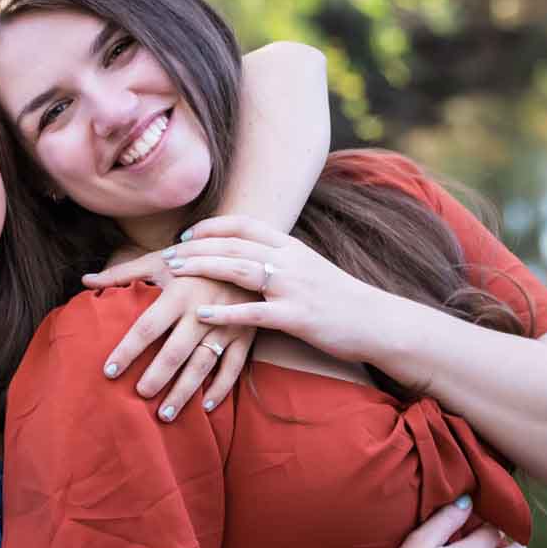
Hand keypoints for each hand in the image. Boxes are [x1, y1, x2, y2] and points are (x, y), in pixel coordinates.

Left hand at [85, 254, 261, 418]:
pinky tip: (204, 406)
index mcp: (178, 293)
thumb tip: (85, 280)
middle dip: (157, 375)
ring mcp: (226, 325)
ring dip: (184, 391)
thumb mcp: (159, 260)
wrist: (246, 254)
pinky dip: (221, 388)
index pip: (147, 327)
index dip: (127, 350)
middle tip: (139, 395)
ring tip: (165, 414)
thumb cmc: (194, 259)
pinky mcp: (245, 335)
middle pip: (175, 351)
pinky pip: (233, 367)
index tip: (109, 371)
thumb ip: (123, 273)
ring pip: (202, 364)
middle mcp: (202, 312)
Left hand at [163, 216, 398, 365]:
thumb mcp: (311, 271)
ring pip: (240, 269)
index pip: (246, 225)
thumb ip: (282, 262)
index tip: (188, 234)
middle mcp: (291, 261)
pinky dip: (225, 312)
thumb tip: (252, 259)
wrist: (379, 322)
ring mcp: (294, 287)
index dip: (214, 226)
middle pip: (235, 244)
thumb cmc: (342, 301)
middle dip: (198, 247)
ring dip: (204, 268)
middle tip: (168, 254)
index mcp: (292, 247)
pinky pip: (254, 312)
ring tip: (175, 273)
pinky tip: (202, 313)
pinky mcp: (297, 316)